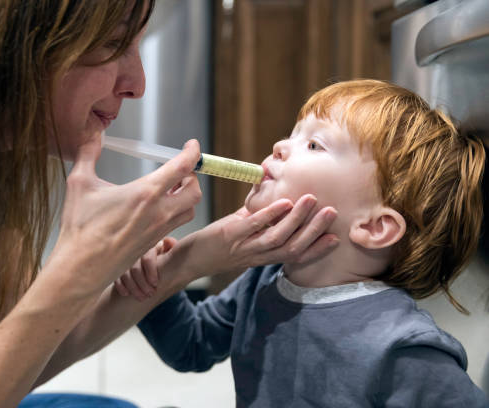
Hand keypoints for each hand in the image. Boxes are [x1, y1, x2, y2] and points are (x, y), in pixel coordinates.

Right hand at [46, 136, 201, 294]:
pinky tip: (158, 209)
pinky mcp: (153, 243)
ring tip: (173, 188)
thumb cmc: (80, 228)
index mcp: (146, 193)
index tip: (192, 146)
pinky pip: (176, 225)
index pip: (182, 167)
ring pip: (190, 210)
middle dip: (193, 177)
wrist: (81, 268)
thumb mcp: (80, 183)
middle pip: (195, 191)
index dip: (193, 153)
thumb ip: (89, 152)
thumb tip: (93, 131)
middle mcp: (159, 212)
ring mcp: (159, 230)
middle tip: (181, 170)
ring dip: (187, 196)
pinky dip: (176, 213)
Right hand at [114, 237, 176, 300]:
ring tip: (142, 297)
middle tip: (150, 294)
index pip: (147, 257)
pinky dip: (121, 286)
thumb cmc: (165, 260)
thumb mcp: (170, 254)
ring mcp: (126, 261)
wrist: (154, 267)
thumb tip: (170, 242)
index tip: (155, 283)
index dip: (150, 270)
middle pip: (135, 268)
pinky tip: (126, 294)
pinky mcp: (119, 269)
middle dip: (142, 283)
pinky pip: (117, 278)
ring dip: (133, 288)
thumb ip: (172, 249)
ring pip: (125, 274)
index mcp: (151, 247)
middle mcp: (137, 252)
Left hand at [175, 194, 338, 279]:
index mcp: (263, 257)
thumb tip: (276, 201)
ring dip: (297, 219)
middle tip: (332, 212)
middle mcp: (257, 256)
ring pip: (278, 237)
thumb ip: (260, 222)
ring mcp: (244, 247)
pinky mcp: (230, 236)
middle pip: (292, 247)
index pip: (295, 257)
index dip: (316, 249)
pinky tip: (284, 202)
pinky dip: (271, 215)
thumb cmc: (217, 246)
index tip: (336, 238)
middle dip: (314, 231)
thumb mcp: (243, 237)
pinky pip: (254, 226)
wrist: (189, 260)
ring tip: (311, 200)